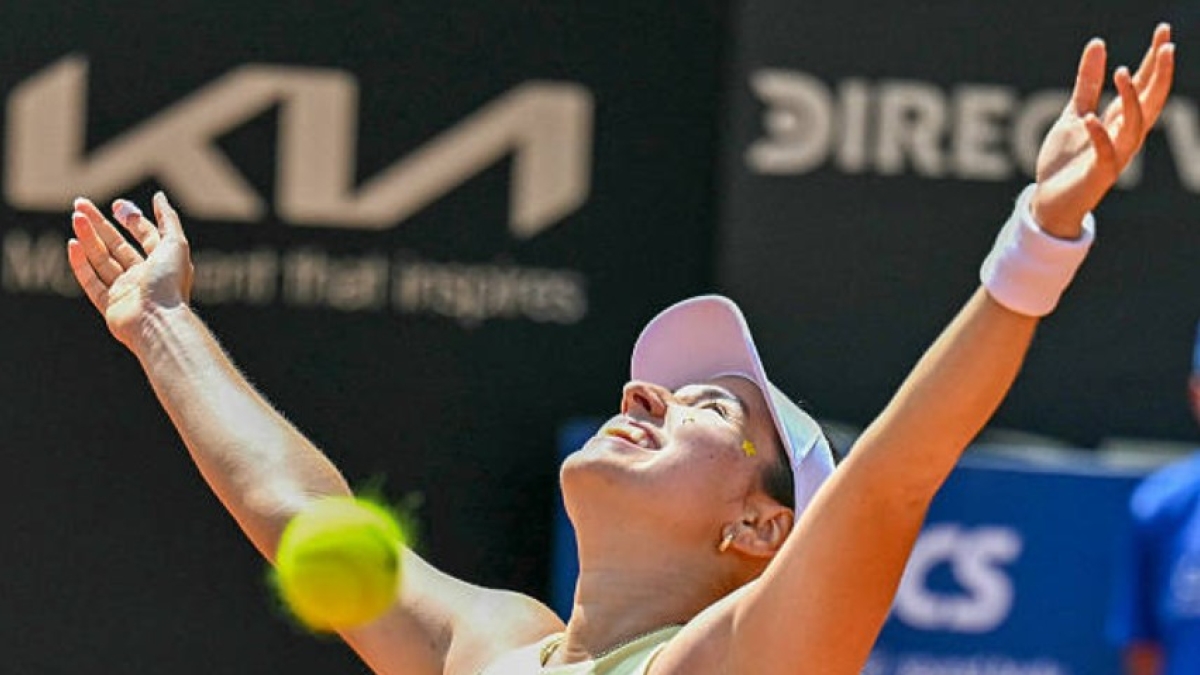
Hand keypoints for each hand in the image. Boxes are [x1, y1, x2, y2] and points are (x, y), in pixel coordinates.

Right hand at [66, 192, 194, 350]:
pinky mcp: (110, 306)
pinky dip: (81, 264)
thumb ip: (167, 219)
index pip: (146, 237)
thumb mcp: (175, 244)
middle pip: (118, 246)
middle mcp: (144, 277)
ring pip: (102, 261)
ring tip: (75, 218)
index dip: (132, 220)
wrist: (157, 322)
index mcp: (162, 263)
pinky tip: (72, 245)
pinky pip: (91, 282)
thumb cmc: (169, 283)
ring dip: (88, 238)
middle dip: (100, 225)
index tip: (116, 205)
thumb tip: (159, 197)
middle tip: (80, 205)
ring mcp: (126, 291)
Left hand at [1032, 24, 1174, 236]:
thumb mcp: (1074, 114)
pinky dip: (1100, 136)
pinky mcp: (1098, 175)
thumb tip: (1098, 43)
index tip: (1163, 31)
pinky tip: (1090, 118)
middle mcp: (1124, 137)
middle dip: (1161, 75)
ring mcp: (1115, 156)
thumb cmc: (1066, 161)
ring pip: (1135, 127)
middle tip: (1167, 46)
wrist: (1049, 202)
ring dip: (1131, 100)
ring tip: (1121, 73)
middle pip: (1152, 102)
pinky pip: (1106, 155)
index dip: (1155, 60)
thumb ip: (1087, 84)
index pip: (1144, 86)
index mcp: (1121, 121)